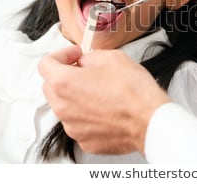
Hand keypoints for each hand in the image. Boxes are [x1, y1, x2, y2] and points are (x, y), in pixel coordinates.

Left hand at [38, 45, 170, 154]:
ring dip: (77, 97)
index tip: (74, 56)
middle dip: (66, 76)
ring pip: (65, 107)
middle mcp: (63, 108)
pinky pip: (79, 124)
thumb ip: (90, 57)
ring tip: (102, 92)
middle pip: (51, 86)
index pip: (46, 64)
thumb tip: (86, 62)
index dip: (61, 55)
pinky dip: (88, 115)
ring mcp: (73, 127)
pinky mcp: (85, 140)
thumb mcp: (112, 58)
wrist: (150, 120)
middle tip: (86, 71)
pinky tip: (107, 109)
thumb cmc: (134, 92)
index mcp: (64, 83)